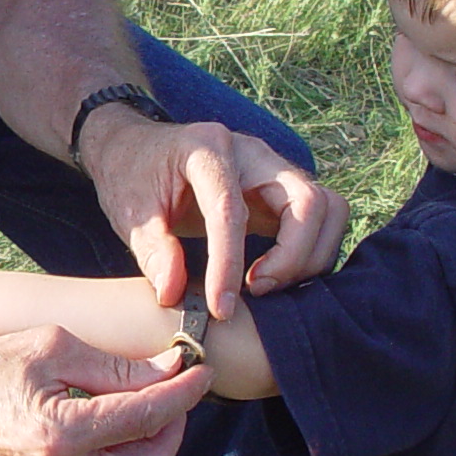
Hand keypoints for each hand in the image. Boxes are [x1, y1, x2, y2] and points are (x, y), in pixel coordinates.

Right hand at [0, 326, 204, 455]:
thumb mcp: (50, 348)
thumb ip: (116, 366)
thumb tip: (172, 370)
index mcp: (58, 436)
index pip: (148, 418)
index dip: (183, 393)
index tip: (201, 370)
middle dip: (172, 424)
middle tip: (171, 390)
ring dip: (143, 443)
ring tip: (129, 405)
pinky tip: (98, 431)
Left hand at [81, 113, 351, 319]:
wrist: (136, 148)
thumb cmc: (131, 176)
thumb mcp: (128, 212)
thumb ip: (152, 250)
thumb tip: (174, 294)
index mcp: (207, 149)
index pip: (231, 209)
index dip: (228, 263)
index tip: (221, 308)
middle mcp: (252, 153)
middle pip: (308, 201)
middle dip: (292, 257)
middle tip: (256, 292)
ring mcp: (273, 170)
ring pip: (328, 209)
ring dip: (310, 256)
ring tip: (267, 287)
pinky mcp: (282, 192)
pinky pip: (321, 219)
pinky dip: (311, 253)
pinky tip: (276, 279)